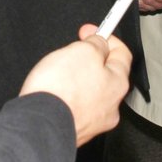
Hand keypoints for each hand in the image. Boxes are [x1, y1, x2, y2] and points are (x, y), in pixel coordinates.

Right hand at [19, 25, 130, 145]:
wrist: (38, 125)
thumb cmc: (61, 90)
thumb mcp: (83, 51)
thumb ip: (96, 44)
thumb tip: (100, 43)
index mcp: (118, 84)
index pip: (122, 54)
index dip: (107, 37)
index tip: (92, 30)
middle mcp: (110, 106)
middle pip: (106, 74)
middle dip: (90, 60)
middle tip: (72, 52)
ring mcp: (93, 122)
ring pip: (90, 92)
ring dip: (77, 79)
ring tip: (58, 74)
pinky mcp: (75, 130)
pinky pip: (75, 107)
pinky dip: (67, 97)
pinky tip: (54, 93)